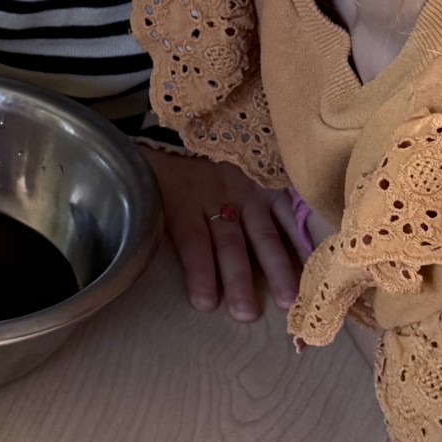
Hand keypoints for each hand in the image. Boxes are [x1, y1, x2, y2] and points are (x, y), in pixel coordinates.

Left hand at [142, 147, 301, 321]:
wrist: (193, 128)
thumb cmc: (168, 174)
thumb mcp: (153, 191)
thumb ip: (153, 220)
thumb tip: (130, 254)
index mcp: (184, 201)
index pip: (193, 241)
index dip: (199, 271)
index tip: (206, 304)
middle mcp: (218, 197)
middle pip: (229, 243)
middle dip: (238, 279)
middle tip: (246, 314)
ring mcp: (247, 191)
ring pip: (262, 232)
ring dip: (276, 267)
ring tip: (286, 299)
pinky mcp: (267, 184)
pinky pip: (286, 214)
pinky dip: (299, 239)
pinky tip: (310, 264)